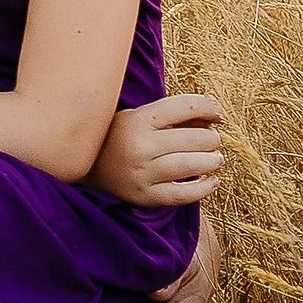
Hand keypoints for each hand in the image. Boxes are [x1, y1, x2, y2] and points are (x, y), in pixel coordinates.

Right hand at [91, 92, 224, 206]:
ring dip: (212, 161)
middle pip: (195, 138)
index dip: (209, 108)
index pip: (184, 107)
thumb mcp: (138, 117)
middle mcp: (139, 146)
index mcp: (137, 120)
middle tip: (211, 141)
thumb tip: (215, 118)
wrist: (85, 167)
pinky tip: (211, 181)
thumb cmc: (119, 137)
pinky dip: (204, 188)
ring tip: (214, 159)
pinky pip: (183, 194)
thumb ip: (174, 116)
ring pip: (193, 165)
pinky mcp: (144, 196)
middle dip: (211, 138)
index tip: (217, 114)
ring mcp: (141, 173)